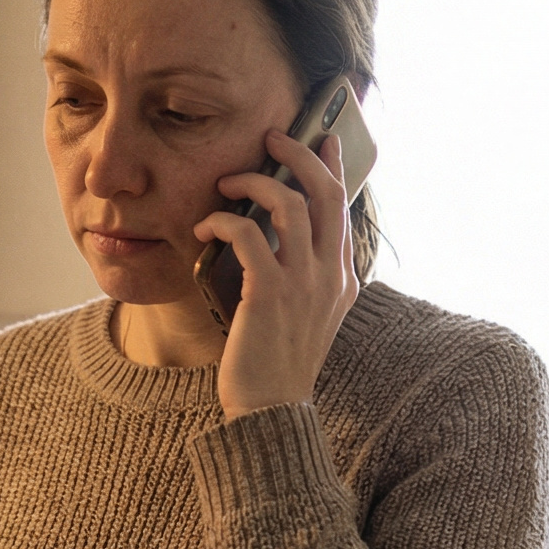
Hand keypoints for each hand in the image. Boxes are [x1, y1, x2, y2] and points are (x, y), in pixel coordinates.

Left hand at [196, 128, 357, 419]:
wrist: (271, 411)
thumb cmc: (277, 366)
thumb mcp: (305, 317)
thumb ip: (305, 278)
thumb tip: (280, 240)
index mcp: (341, 279)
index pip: (343, 208)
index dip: (333, 166)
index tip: (323, 137)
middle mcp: (329, 276)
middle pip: (325, 192)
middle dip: (299, 153)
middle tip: (272, 136)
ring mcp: (303, 284)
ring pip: (289, 203)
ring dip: (254, 183)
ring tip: (227, 184)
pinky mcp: (269, 294)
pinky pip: (248, 234)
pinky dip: (224, 221)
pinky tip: (205, 228)